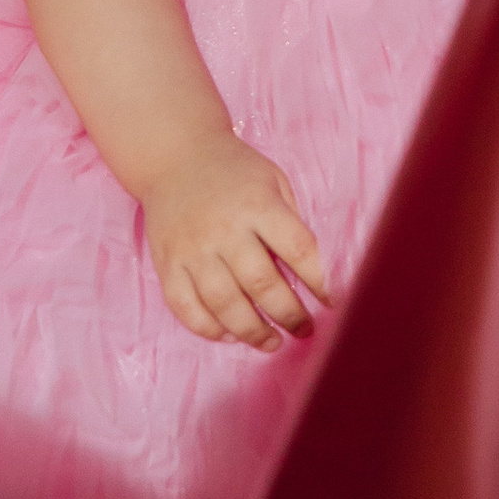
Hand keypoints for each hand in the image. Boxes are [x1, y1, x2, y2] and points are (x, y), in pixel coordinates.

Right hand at [141, 136, 331, 348]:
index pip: (297, 250)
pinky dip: (208, 328)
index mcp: (257, 205)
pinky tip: (229, 335)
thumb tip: (312, 270)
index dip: (319, 281)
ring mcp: (192, 249)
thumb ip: (290, 220)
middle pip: (262, 284)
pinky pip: (185, 307)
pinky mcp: (167, 264)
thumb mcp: (272, 179)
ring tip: (273, 343)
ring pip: (224, 304)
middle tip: (305, 330)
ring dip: (252, 331)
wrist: (174, 155)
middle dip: (289, 315)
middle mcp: (224, 229)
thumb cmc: (233, 170)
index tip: (332, 302)